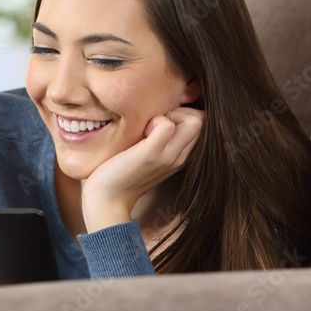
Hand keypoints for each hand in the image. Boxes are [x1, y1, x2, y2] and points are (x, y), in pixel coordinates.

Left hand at [81, 107, 203, 231]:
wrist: (107, 198)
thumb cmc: (120, 172)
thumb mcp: (146, 154)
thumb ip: (158, 138)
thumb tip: (159, 114)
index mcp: (179, 156)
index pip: (201, 123)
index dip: (184, 114)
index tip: (159, 122)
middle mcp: (179, 157)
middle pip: (203, 120)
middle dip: (181, 111)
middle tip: (154, 123)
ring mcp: (168, 156)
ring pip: (195, 121)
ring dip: (170, 115)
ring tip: (149, 128)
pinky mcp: (151, 155)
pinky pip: (167, 125)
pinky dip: (156, 120)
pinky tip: (141, 132)